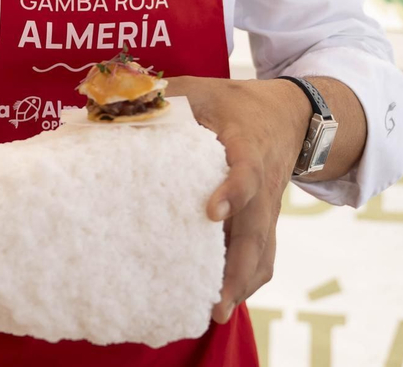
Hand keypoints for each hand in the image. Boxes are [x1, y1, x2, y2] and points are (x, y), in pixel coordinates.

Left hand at [166, 76, 305, 323]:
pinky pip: (262, 258)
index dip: (232, 194)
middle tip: (216, 303)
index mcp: (248, 147)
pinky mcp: (265, 223)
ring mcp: (267, 208)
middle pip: (258, 234)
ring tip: (215, 312)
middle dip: (238, 271)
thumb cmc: (235, 103)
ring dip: (242, 285)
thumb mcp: (201, 90)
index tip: (211, 212)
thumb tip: (114, 108)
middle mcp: (263, 185)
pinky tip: (220, 300)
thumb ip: (163, 98)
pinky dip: (244, 281)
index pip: (246, 174)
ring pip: (263, 254)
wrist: (289, 115)